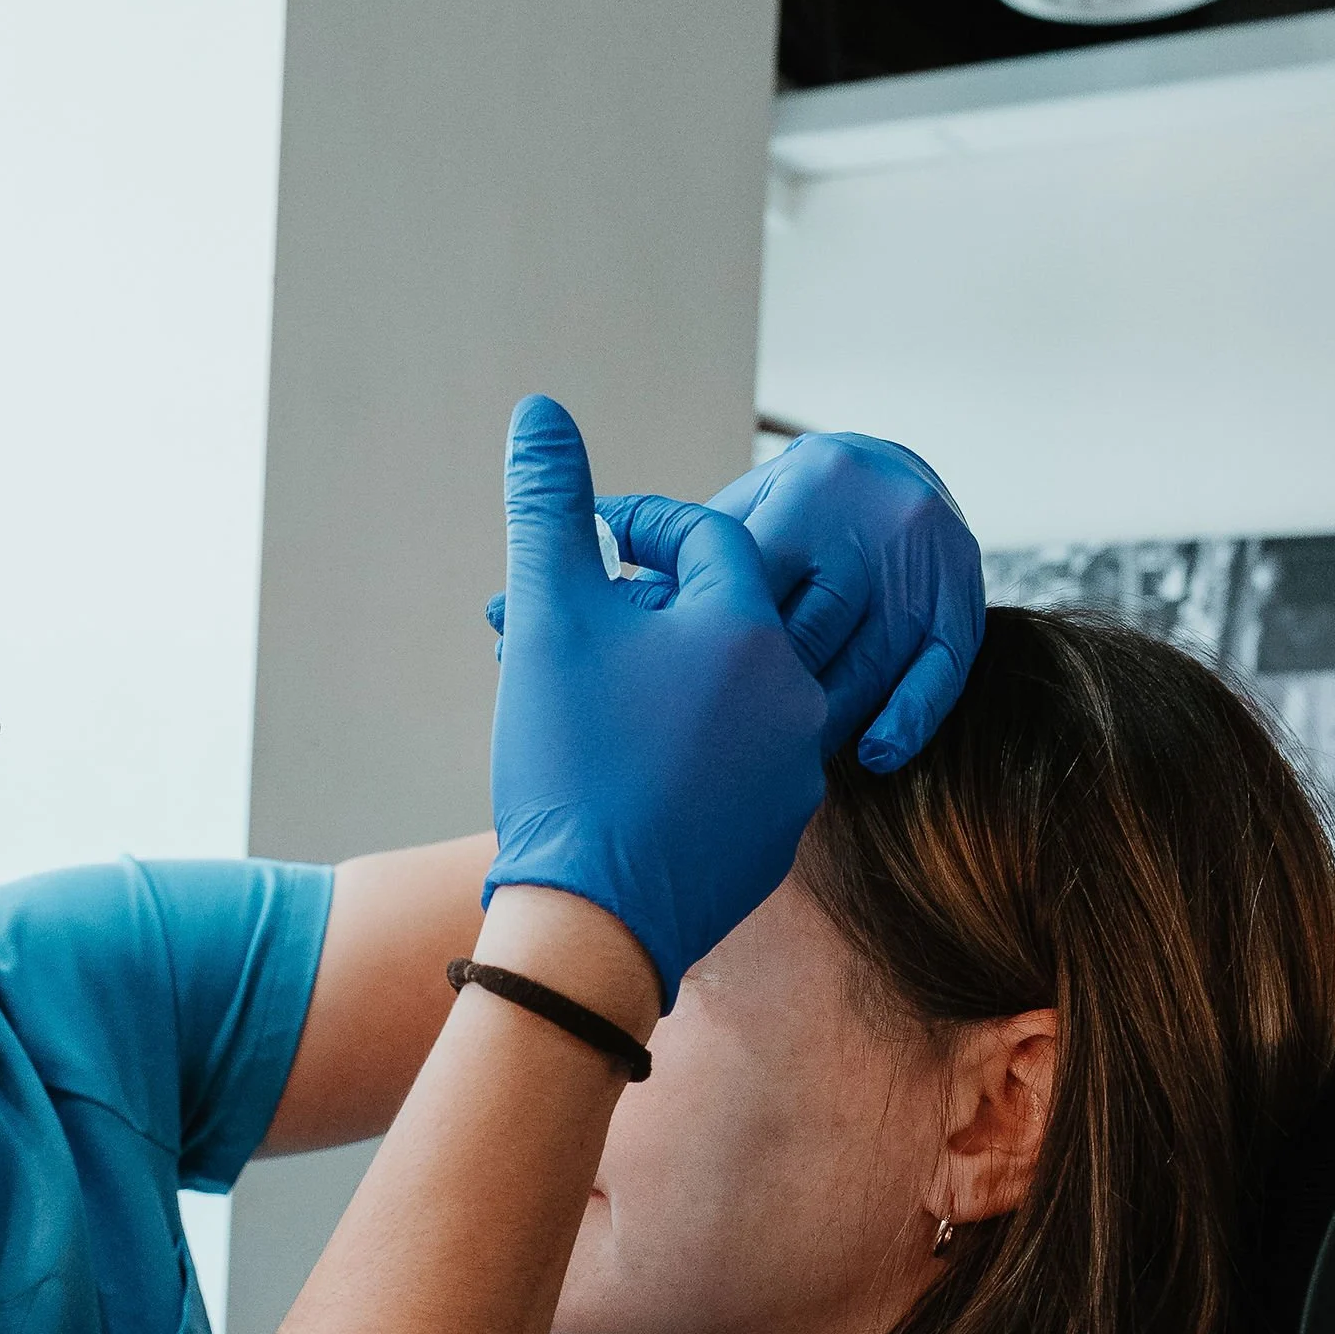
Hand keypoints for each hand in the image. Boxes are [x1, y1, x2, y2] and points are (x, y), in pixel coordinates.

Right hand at [487, 393, 827, 1006]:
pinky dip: (692, 752)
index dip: (637, 528)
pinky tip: (634, 768)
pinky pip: (739, 767)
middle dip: (653, 612)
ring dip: (675, 683)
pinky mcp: (778, 834)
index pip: (702, 540)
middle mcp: (794, 693)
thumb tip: (539, 410)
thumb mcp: (548, 618)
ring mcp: (795, 770)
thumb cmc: (568, 762)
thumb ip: (548, 507)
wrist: (593, 923)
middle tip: (587, 630)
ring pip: (735, 697)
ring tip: (605, 699)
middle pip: (725, 620)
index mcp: (747, 629)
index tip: (587, 543)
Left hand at [681, 428, 979, 772]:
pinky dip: (904, 721)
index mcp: (804, 492)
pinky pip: (938, 676)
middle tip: (708, 754)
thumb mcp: (737, 516)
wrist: (892, 474)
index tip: (659, 704)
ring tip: (771, 766)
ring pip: (865, 667)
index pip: (744, 585)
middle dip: (752, 698)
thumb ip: (674, 563)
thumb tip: (583, 618)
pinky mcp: (960, 604)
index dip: (700, 648)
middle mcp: (871, 523)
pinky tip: (870, 756)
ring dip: (817, 723)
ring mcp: (922, 566)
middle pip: (805, 638)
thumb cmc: (783, 517)